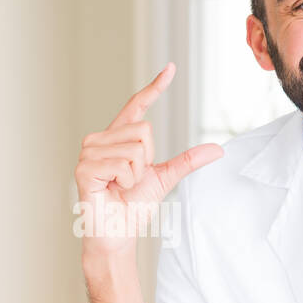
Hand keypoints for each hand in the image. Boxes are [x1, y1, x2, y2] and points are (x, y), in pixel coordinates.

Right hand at [74, 63, 222, 262]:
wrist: (117, 235)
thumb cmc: (133, 208)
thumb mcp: (164, 178)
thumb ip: (187, 161)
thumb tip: (218, 150)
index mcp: (118, 138)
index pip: (137, 107)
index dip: (154, 88)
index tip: (171, 68)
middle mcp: (100, 139)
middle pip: (144, 131)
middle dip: (147, 161)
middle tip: (130, 180)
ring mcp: (89, 152)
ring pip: (135, 148)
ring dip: (135, 174)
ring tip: (119, 186)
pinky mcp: (84, 167)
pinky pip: (121, 163)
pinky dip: (125, 181)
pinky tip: (111, 190)